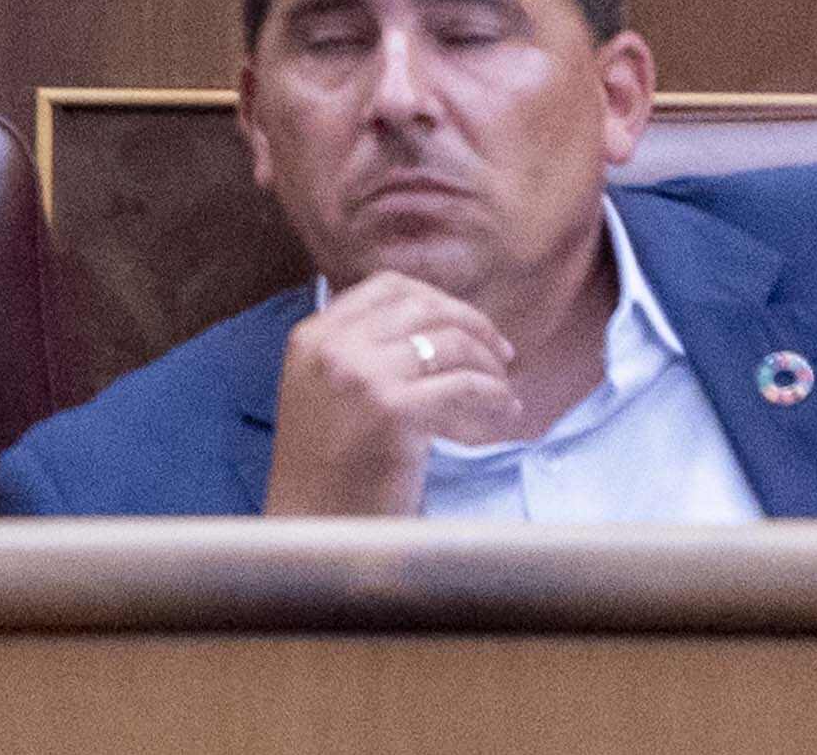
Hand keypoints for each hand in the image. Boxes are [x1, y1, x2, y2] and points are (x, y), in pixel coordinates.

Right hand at [262, 269, 527, 515]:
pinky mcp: (392, 412)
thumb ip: (359, 354)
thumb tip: (432, 327)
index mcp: (313, 336)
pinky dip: (493, 393)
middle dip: (472, 324)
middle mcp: (333, 347)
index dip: (436, 299)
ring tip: (503, 387)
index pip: (386, 287)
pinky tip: (504, 410)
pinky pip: (462, 385)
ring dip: (488, 362)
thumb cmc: (326, 471)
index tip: (464, 324)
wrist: (313, 530)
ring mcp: (362, 377)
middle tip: (501, 352)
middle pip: (422, 307)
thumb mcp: (322, 392)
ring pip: (448, 342)